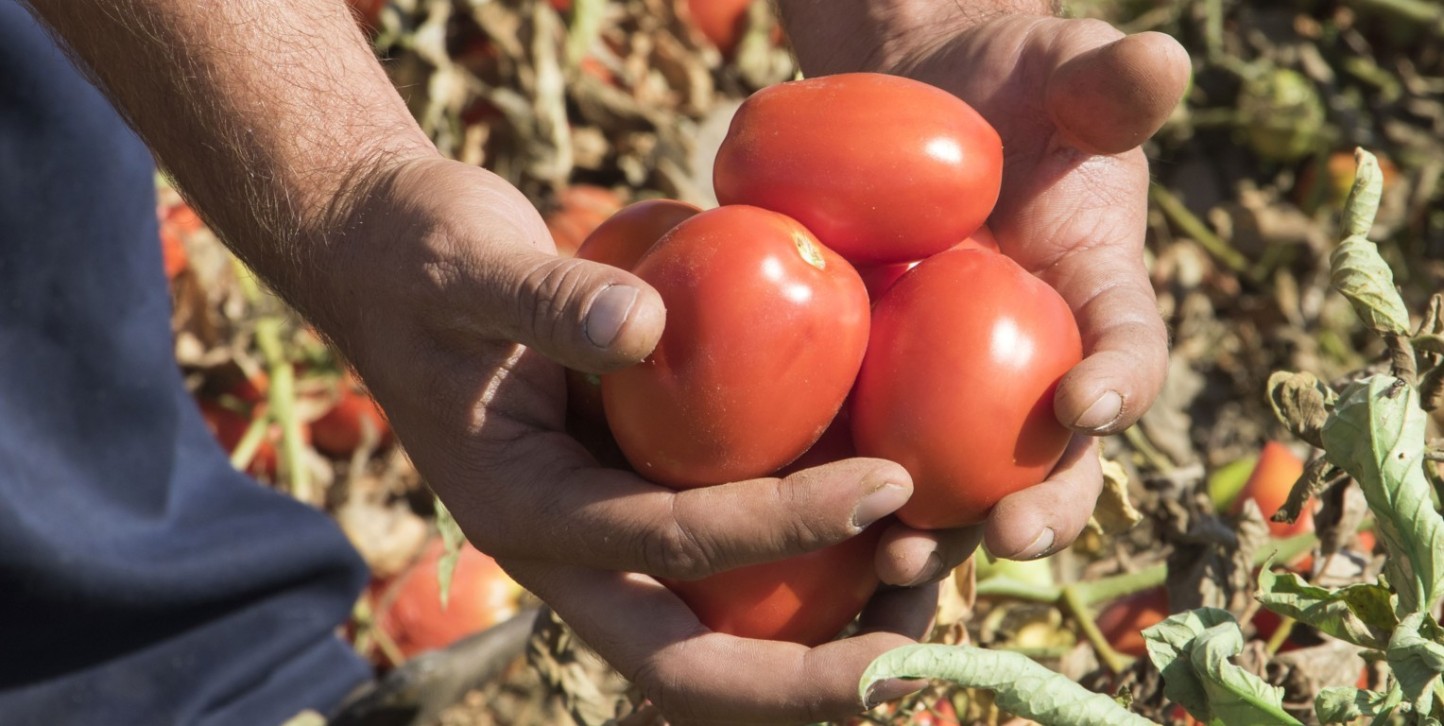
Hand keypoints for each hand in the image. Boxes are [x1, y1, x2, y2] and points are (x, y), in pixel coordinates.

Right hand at [320, 156, 943, 721]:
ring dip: (809, 647)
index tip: (888, 484)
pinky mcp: (626, 503)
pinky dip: (792, 573)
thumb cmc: (418, 255)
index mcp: (520, 508)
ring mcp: (598, 538)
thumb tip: (645, 324)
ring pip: (706, 639)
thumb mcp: (467, 261)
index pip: (667, 540)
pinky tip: (875, 537)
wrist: (386, 262)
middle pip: (684, 665)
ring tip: (920, 604)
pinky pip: (713, 573)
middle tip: (916, 664)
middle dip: (798, 685)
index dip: (781, 523)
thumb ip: (545, 297)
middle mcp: (563, 550)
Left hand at [783, 5, 1190, 563]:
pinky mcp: (874, 396)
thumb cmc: (1003, 79)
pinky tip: (807, 539)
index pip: (1128, 354)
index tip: (1085, 402)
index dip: (1120, 385)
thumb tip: (1160, 59)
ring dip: (937, 539)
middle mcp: (1034, 368)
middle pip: (1053, 460)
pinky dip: (845, 507)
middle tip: (1004, 538)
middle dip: (1039, 510)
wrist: (912, 93)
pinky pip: (864, 459)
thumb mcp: (1058, 69)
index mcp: (1097, 303)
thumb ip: (1106, 80)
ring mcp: (951, 392)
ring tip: (894, 568)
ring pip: (957, 487)